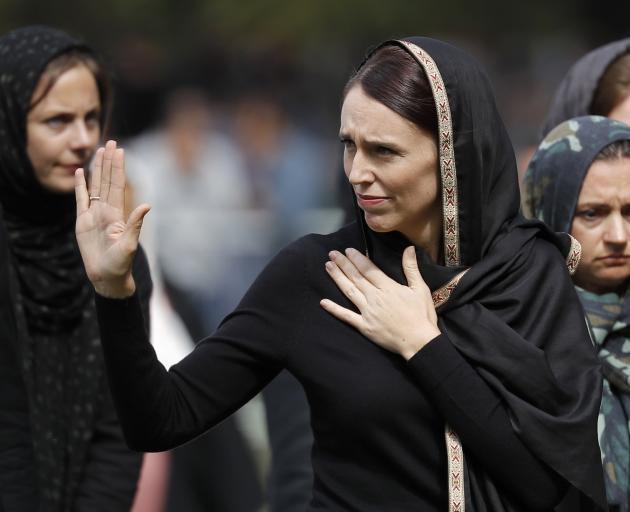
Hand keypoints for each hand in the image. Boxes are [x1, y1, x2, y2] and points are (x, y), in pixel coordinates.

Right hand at [75, 140, 149, 297]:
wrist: (107, 277)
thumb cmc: (120, 264)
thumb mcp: (130, 244)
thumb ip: (135, 224)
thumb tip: (147, 205)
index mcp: (117, 214)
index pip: (117, 185)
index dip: (118, 167)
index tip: (120, 150)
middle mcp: (107, 210)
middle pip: (107, 180)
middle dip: (109, 161)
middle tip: (111, 142)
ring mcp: (94, 215)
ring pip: (95, 186)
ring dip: (97, 169)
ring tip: (98, 152)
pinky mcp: (82, 222)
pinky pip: (81, 199)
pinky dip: (80, 186)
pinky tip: (81, 172)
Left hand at [320, 246, 439, 359]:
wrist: (419, 342)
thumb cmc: (422, 315)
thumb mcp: (420, 289)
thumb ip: (411, 268)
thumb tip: (409, 248)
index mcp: (388, 288)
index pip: (368, 269)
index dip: (357, 259)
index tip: (347, 250)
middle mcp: (375, 298)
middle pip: (356, 277)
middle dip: (343, 264)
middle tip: (332, 253)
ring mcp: (368, 312)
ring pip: (349, 291)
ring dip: (337, 278)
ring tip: (328, 266)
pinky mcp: (364, 326)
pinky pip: (347, 316)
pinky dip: (334, 309)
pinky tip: (323, 302)